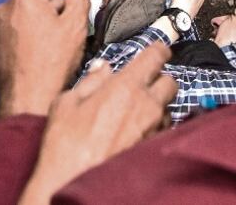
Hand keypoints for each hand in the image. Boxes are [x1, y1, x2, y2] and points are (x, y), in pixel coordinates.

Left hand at [0, 0, 90, 117]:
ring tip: (55, 33)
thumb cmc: (53, 62)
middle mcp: (5, 8)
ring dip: (37, 18)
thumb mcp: (75, 27)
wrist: (27, 98)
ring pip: (21, 14)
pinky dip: (25, 33)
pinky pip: (11, 31)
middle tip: (69, 11)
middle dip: (51, 2)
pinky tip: (38, 46)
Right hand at [18, 43, 176, 203]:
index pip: (155, 56)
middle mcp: (146, 106)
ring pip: (167, 108)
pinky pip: (162, 131)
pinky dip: (153, 128)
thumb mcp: (67, 103)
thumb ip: (90, 80)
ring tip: (133, 115)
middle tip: (141, 84)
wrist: (72, 184)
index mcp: (124, 86)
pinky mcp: (154, 150)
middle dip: (159, 80)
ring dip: (156, 106)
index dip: (158, 50)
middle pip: (170, 81)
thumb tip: (102, 69)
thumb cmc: (65, 146)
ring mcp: (153, 130)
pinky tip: (134, 134)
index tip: (156, 50)